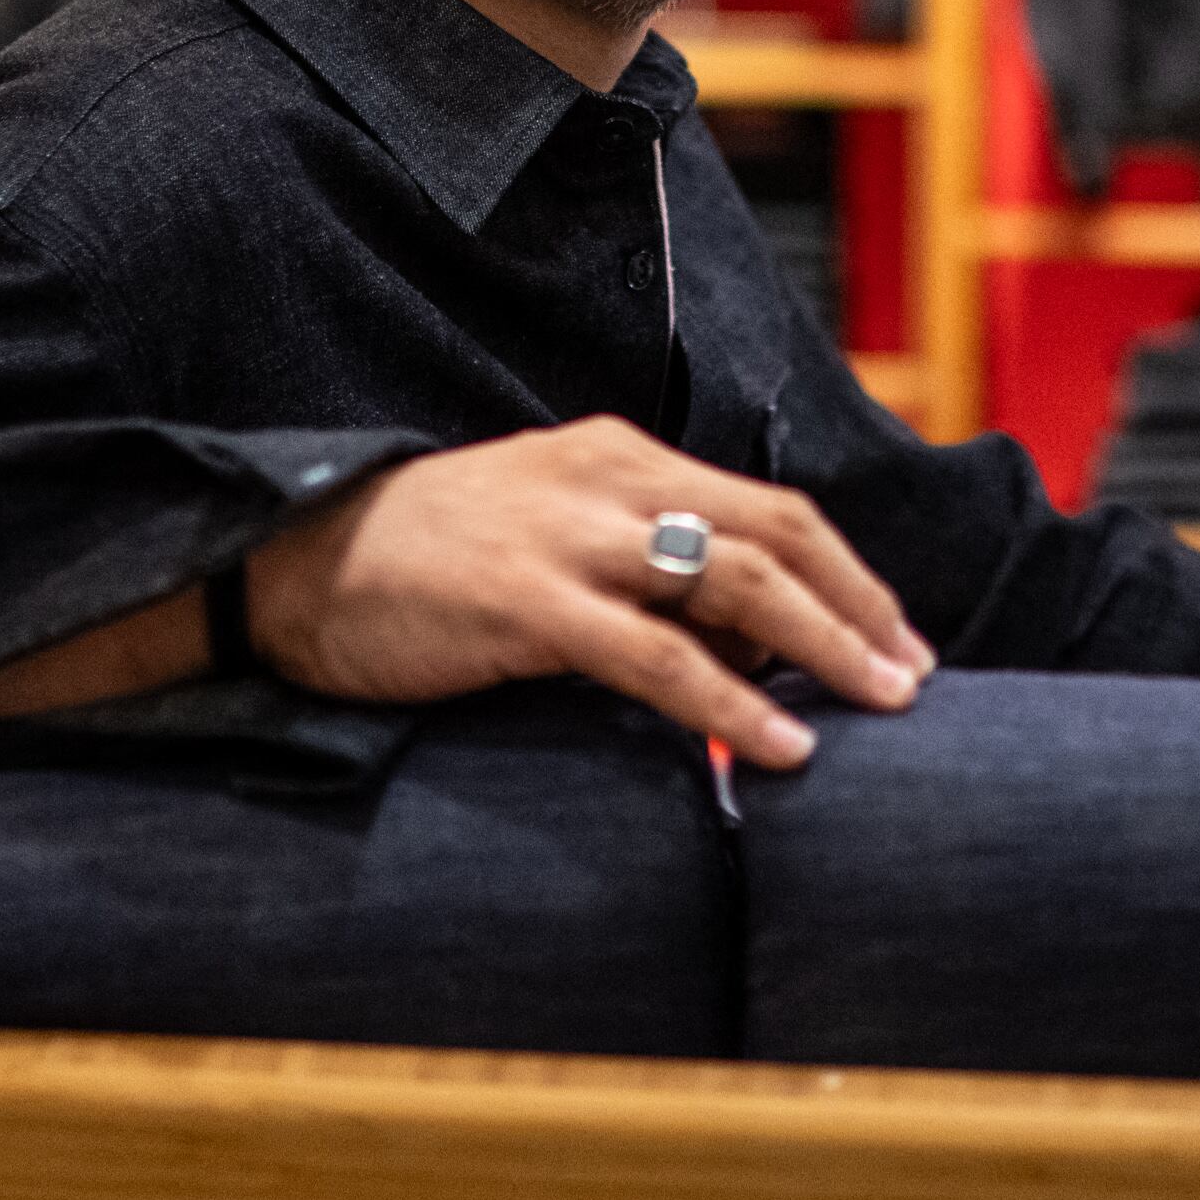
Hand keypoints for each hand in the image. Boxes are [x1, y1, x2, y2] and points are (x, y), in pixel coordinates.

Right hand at [242, 419, 933, 766]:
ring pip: (735, 579)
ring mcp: (566, 536)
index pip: (763, 502)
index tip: (893, 633)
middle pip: (773, 530)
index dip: (843, 570)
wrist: (285, 559)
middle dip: (858, 604)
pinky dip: (731, 703)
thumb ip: (637, 568)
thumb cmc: (416, 560)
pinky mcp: (527, 602)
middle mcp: (604, 478)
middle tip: (914, 675)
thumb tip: (743, 642)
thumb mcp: (543, 532)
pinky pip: (656, 657)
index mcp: (613, 454)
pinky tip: (777, 745)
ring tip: (880, 705)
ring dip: (823, 646)